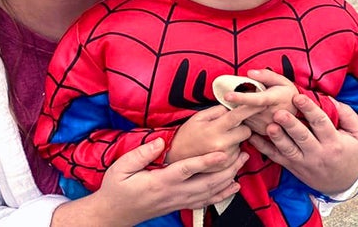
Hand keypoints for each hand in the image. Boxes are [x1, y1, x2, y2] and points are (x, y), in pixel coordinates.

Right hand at [78, 138, 247, 225]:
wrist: (114, 214)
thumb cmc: (116, 188)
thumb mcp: (121, 167)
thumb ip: (142, 154)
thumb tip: (161, 142)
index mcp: (160, 182)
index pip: (187, 170)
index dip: (206, 161)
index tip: (222, 152)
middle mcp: (173, 194)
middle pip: (206, 183)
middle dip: (227, 169)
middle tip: (243, 154)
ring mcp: (177, 202)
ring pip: (209, 193)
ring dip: (228, 179)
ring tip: (242, 164)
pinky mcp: (179, 205)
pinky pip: (204, 202)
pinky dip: (221, 195)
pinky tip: (233, 187)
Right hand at [167, 103, 257, 166]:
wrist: (176, 158)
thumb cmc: (187, 134)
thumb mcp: (198, 117)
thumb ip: (217, 111)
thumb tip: (233, 106)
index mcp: (215, 129)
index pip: (239, 115)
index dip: (252, 107)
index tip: (263, 100)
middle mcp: (223, 144)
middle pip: (246, 130)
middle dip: (242, 126)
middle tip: (229, 125)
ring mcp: (225, 157)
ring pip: (243, 143)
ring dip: (236, 139)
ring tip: (219, 139)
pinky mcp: (226, 167)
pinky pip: (238, 154)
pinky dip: (233, 150)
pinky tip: (220, 149)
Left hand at [221, 69, 298, 135]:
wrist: (296, 115)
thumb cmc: (286, 94)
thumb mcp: (282, 81)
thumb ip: (266, 75)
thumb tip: (249, 73)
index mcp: (275, 99)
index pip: (256, 99)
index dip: (242, 97)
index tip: (227, 95)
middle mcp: (270, 114)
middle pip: (246, 108)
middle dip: (237, 100)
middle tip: (235, 93)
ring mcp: (265, 125)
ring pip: (244, 116)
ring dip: (240, 108)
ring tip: (247, 101)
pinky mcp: (261, 131)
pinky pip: (246, 122)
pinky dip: (244, 115)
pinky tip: (250, 110)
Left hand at [248, 94, 357, 196]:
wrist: (341, 185)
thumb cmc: (349, 154)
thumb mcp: (357, 135)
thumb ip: (347, 115)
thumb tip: (331, 99)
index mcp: (333, 142)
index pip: (321, 123)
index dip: (309, 110)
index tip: (299, 96)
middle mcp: (317, 153)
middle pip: (302, 137)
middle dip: (290, 125)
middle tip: (279, 112)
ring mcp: (303, 162)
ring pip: (288, 150)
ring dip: (277, 138)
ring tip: (269, 126)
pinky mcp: (292, 167)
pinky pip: (276, 158)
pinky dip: (263, 148)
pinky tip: (252, 137)